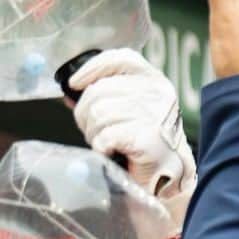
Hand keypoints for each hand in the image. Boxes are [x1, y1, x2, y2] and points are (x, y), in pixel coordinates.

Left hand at [69, 48, 196, 225]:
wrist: (168, 178)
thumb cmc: (142, 145)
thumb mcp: (128, 112)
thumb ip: (106, 97)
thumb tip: (71, 92)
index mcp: (153, 80)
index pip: (119, 59)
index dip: (92, 69)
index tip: (75, 84)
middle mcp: (157, 92)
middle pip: (99, 91)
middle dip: (86, 115)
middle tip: (94, 132)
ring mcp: (154, 113)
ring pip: (99, 113)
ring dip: (94, 134)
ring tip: (106, 145)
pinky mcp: (147, 137)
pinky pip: (105, 136)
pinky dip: (101, 147)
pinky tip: (112, 153)